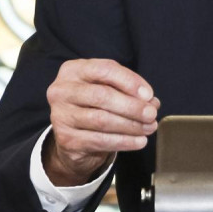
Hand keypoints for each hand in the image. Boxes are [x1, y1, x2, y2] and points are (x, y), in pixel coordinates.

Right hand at [43, 59, 159, 186]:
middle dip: (132, 106)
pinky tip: (138, 141)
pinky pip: (99, 140)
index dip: (129, 81)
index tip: (149, 94)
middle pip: (102, 96)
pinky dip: (124, 142)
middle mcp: (62, 91)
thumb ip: (129, 90)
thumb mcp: (109, 89)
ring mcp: (61, 116)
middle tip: (151, 114)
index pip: (104, 69)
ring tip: (149, 128)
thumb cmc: (94, 105)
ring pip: (102, 120)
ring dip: (131, 126)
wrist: (72, 136)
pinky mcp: (66, 139)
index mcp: (73, 70)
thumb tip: (151, 101)